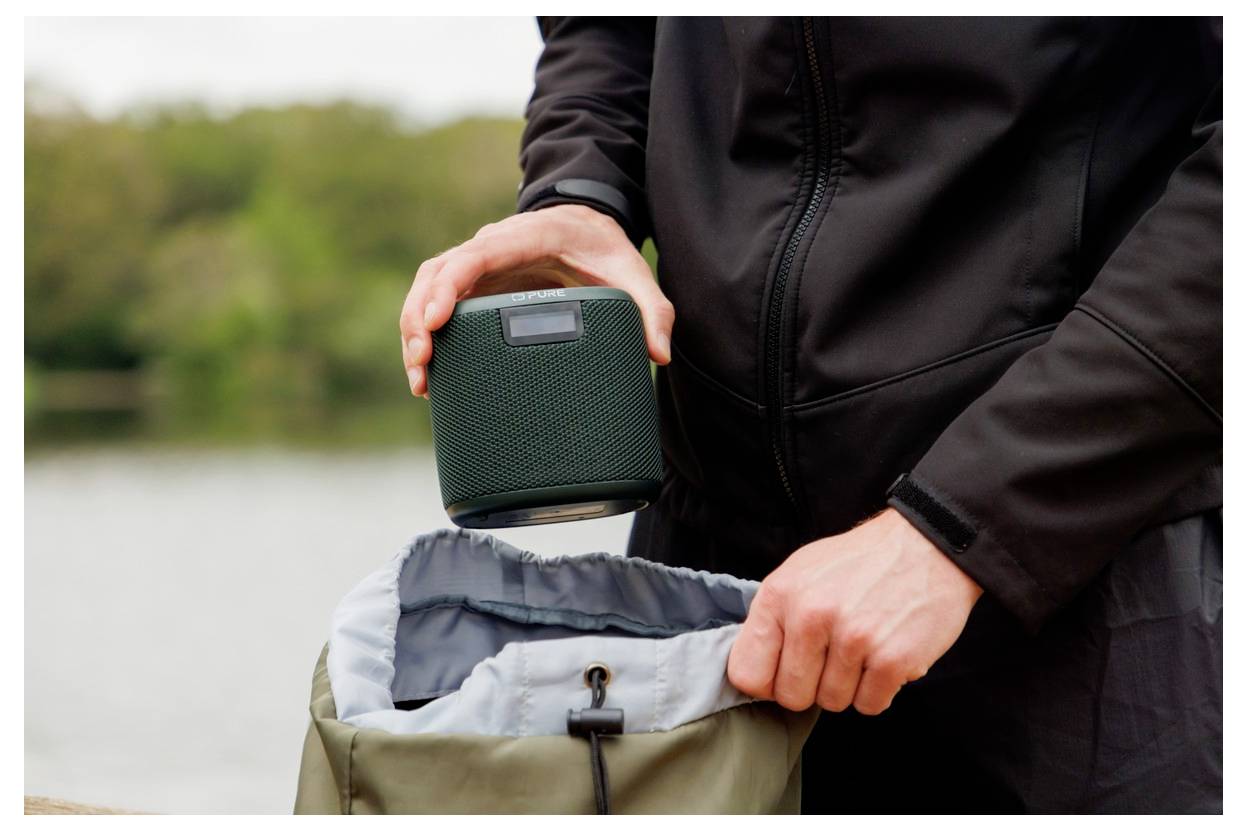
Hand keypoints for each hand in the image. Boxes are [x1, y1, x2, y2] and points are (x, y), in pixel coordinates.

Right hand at [399, 204, 673, 395]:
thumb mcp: (634, 274)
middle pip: (437, 273)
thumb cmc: (607, 250)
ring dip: (413, 330)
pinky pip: (435, 303)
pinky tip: (427, 375)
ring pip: (426, 288)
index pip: (475, 255)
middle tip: (422, 363)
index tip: (436, 321)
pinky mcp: (473, 286)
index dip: (449, 286)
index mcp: (526, 237)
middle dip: (420, 317)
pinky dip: (424, 335)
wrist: (588, 227)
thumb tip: (659, 355)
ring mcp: (477, 265)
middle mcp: (491, 246)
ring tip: (420, 380)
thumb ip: (652, 310)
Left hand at [727, 508, 982, 714]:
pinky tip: (884, 656)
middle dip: (812, 686)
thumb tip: (753, 669)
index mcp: (780, 595)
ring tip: (863, 648)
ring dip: (850, 686)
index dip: (768, 682)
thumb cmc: (860, 562)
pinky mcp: (892, 659)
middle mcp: (811, 616)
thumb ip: (773, 618)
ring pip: (833, 703)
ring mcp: (852, 638)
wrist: (925, 545)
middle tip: (833, 657)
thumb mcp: (801, 572)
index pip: (747, 673)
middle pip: (792, 697)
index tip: (785, 673)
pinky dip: (879, 690)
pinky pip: (870, 705)